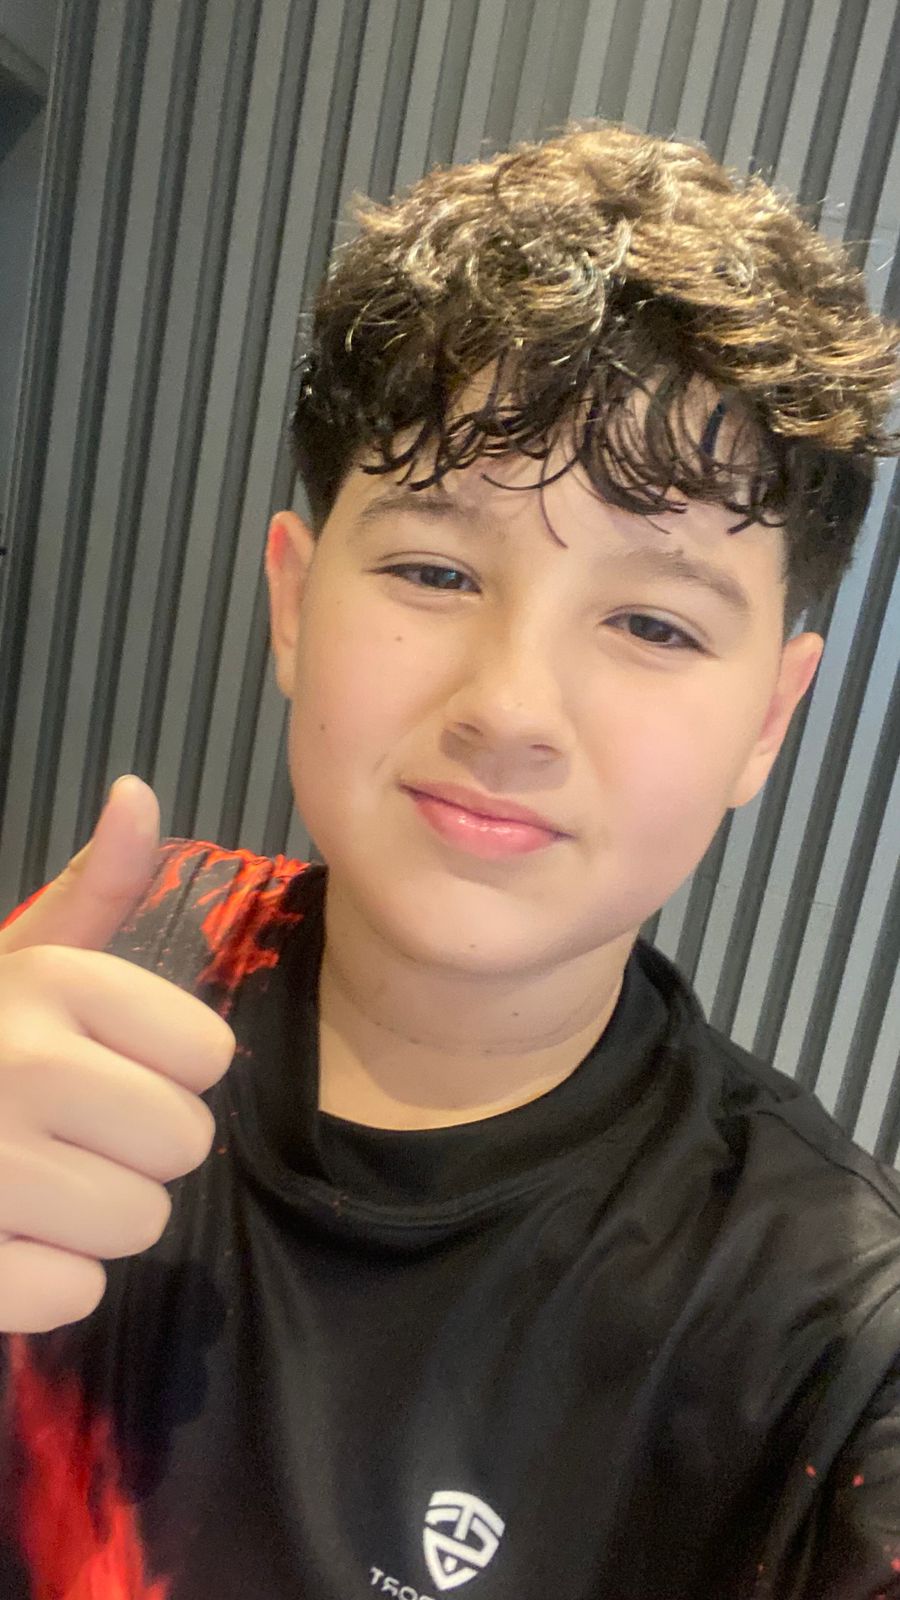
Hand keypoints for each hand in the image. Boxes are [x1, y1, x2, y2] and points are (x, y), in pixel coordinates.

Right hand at [0, 777, 235, 1332]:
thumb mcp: (17, 956)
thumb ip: (95, 889)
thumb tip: (139, 791)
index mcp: (53, 983)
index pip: (210, 1055)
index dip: (170, 1071)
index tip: (108, 1064)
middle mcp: (20, 1063)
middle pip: (187, 1144)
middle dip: (140, 1150)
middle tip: (70, 1133)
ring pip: (140, 1224)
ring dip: (98, 1219)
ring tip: (35, 1184)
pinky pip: (75, 1295)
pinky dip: (47, 1285)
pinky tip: (6, 1241)